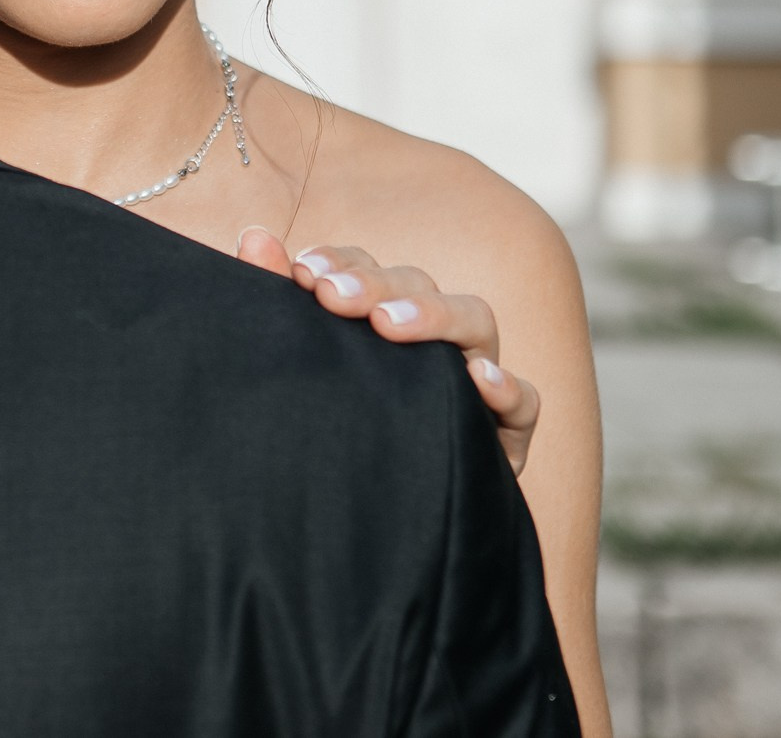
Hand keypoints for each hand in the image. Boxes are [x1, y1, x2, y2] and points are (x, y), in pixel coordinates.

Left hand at [235, 230, 540, 475]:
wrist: (348, 543)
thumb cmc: (320, 441)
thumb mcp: (294, 370)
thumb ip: (271, 300)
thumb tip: (254, 237)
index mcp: (378, 321)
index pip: (370, 272)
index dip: (343, 263)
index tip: (302, 272)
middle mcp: (429, 343)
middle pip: (420, 286)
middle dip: (375, 284)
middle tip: (331, 296)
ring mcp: (471, 385)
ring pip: (476, 322)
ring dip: (434, 316)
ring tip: (387, 327)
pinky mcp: (502, 438)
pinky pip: (526, 402)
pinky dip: (509, 387)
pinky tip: (477, 382)